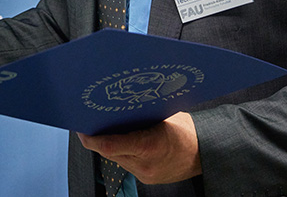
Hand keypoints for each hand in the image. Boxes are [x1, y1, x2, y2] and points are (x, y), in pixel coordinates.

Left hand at [77, 112, 201, 184]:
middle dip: (96, 138)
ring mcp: (145, 174)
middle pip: (108, 152)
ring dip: (107, 145)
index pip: (110, 146)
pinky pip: (124, 163)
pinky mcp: (146, 179)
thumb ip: (138, 114)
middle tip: (86, 121)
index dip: (91, 138)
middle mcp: (145, 164)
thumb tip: (114, 106)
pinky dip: (119, 152)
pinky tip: (117, 139)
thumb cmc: (186, 131)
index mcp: (150, 145)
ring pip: (114, 158)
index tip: (81, 128)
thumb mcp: (163, 115)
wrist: (205, 153)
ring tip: (100, 128)